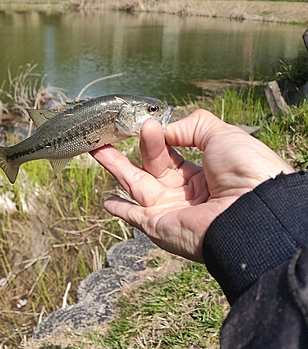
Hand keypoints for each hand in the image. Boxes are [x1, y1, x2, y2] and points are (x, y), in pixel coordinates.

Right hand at [91, 109, 293, 262]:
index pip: (173, 154)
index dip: (158, 138)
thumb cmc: (244, 171)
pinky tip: (107, 200)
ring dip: (117, 166)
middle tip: (115, 129)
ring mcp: (170, 209)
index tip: (146, 122)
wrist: (251, 211)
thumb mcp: (222, 134)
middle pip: (152, 166)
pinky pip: (133, 217)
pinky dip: (120, 210)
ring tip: (97, 147)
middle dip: (136, 147)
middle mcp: (185, 193)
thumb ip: (192, 126)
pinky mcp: (158, 226)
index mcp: (204, 174)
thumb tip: (166, 129)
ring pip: (136, 184)